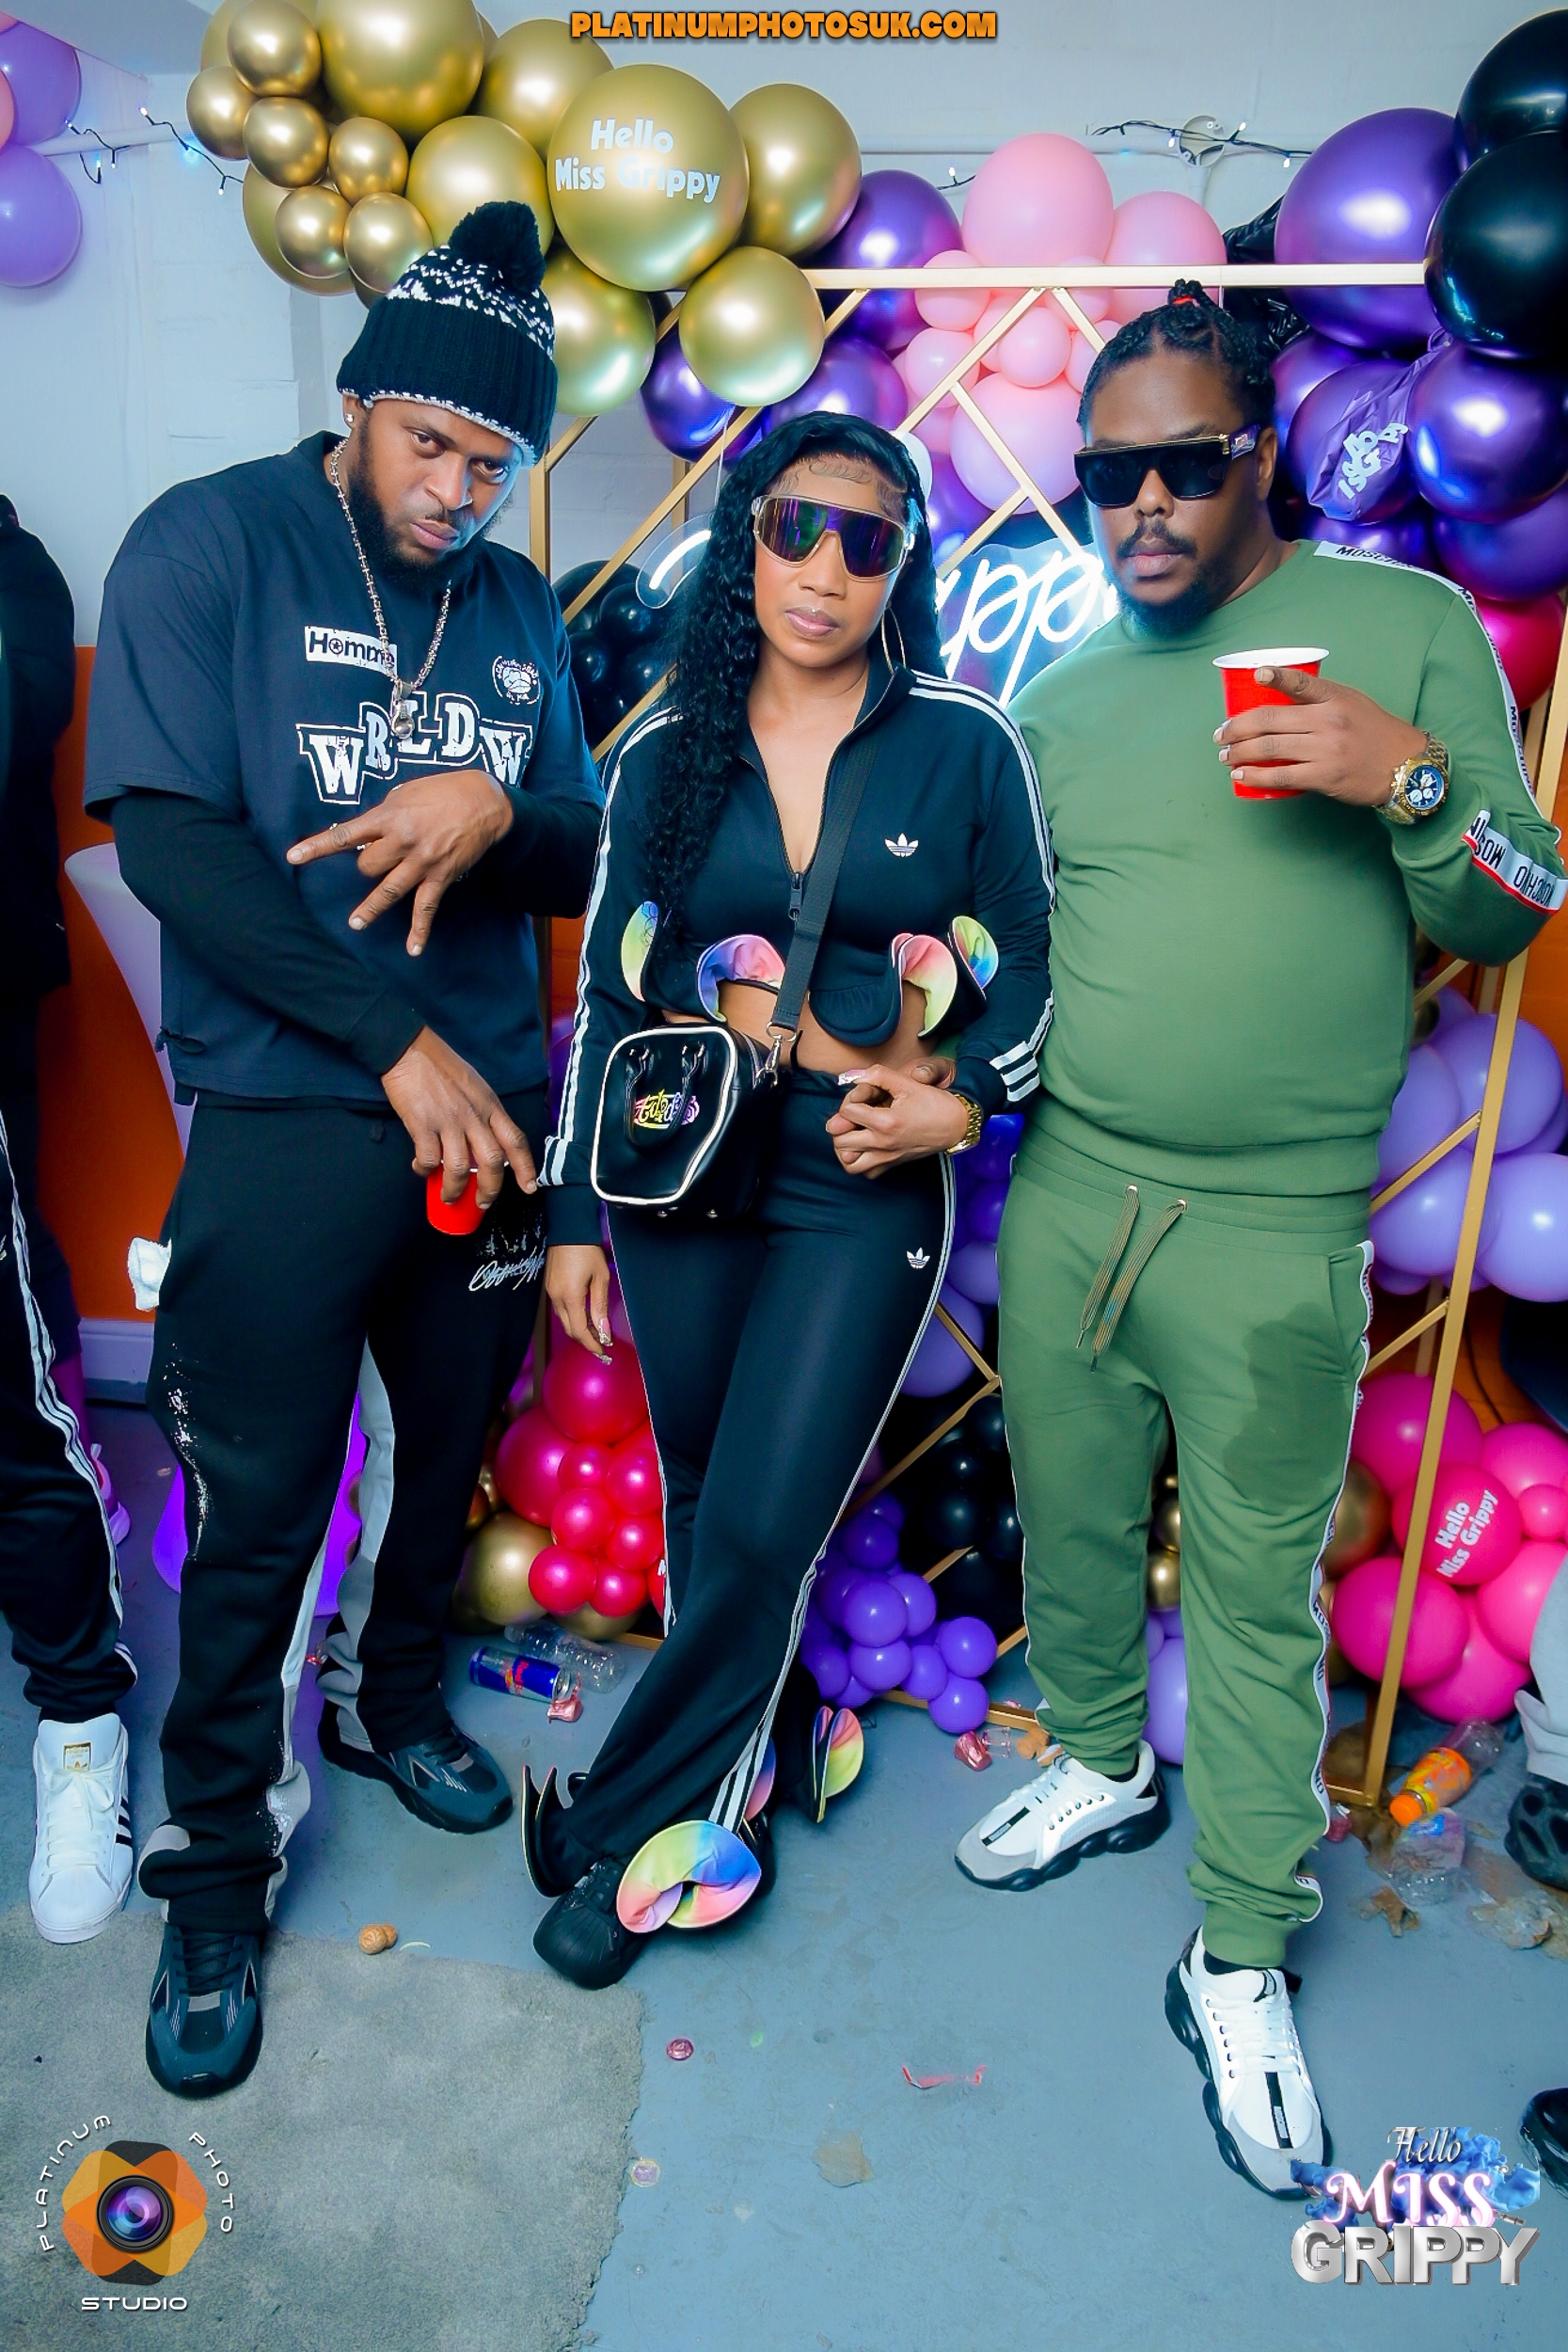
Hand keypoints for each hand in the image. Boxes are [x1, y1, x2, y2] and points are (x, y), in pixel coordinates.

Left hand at [286, 768, 512, 952]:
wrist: (485, 802)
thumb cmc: (444, 790)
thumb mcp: (407, 791)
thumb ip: (385, 812)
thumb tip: (367, 829)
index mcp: (389, 816)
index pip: (344, 834)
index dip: (317, 847)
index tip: (293, 857)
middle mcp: (402, 840)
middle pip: (367, 865)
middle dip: (365, 865)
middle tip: (376, 859)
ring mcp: (422, 861)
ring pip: (388, 890)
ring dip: (371, 908)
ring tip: (355, 923)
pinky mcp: (441, 876)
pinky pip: (426, 908)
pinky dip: (420, 930)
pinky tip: (413, 949)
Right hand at [381, 1026, 536, 1206]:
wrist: (410, 1049)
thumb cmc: (442, 1066)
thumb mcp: (476, 1086)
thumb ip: (484, 1112)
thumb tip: (485, 1140)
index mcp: (490, 1106)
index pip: (516, 1141)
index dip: (525, 1167)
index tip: (529, 1187)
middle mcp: (474, 1116)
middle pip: (492, 1162)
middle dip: (490, 1190)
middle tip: (483, 1203)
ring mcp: (448, 1122)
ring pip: (460, 1169)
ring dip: (454, 1189)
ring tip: (449, 1197)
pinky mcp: (423, 1125)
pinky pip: (429, 1159)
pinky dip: (425, 1170)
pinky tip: (421, 1168)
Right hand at [547, 1245, 611, 1358]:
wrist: (568, 1229)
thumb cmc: (588, 1251)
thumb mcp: (601, 1277)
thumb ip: (600, 1306)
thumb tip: (603, 1331)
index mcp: (570, 1296)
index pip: (579, 1330)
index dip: (591, 1344)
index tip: (603, 1352)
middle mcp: (556, 1298)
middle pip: (570, 1329)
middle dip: (585, 1340)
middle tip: (602, 1346)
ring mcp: (551, 1293)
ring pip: (564, 1320)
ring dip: (579, 1330)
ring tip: (596, 1333)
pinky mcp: (550, 1287)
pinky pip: (561, 1310)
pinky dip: (573, 1318)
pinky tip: (585, 1318)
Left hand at [825, 1061, 968, 1177]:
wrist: (956, 1125)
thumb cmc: (934, 1103)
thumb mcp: (907, 1083)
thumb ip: (878, 1075)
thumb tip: (854, 1076)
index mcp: (885, 1122)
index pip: (847, 1112)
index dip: (850, 1099)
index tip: (863, 1096)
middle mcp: (883, 1143)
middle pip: (840, 1139)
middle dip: (840, 1124)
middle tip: (852, 1115)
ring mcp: (887, 1157)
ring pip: (848, 1162)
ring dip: (844, 1147)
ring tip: (851, 1133)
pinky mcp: (892, 1164)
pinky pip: (865, 1172)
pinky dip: (858, 1161)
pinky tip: (863, 1147)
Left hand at [1215, 669, 1426, 804]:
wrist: (1404, 766)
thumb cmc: (1374, 732)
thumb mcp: (1352, 702)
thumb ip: (1320, 699)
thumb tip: (1278, 698)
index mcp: (1335, 697)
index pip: (1301, 682)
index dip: (1276, 675)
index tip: (1257, 674)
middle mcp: (1329, 720)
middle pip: (1270, 720)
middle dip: (1237, 728)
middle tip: (1221, 734)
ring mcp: (1326, 750)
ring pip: (1270, 748)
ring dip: (1240, 752)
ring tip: (1225, 755)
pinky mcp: (1325, 776)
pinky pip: (1282, 777)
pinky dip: (1256, 776)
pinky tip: (1241, 775)